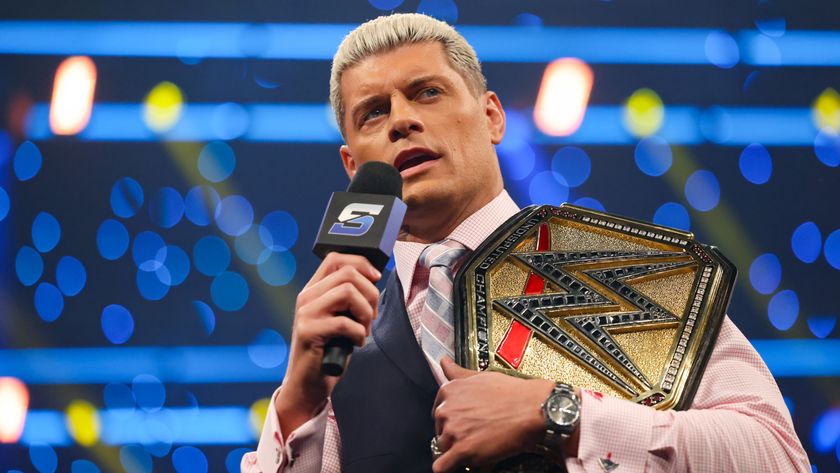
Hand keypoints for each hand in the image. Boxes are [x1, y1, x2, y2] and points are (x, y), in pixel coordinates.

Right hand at [274, 253, 380, 438]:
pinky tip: (355, 343)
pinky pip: (345, 322)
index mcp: (313, 290)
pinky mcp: (308, 332)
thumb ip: (349, 298)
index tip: (376, 279)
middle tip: (371, 316)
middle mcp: (306, 297)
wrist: (307, 385)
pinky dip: (359, 333)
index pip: (336, 258)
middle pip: (348, 274)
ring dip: (366, 313)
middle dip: (370, 294)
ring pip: (348, 292)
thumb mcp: (339, 318)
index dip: (361, 264)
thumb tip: (374, 279)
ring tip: (363, 330)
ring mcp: (305, 314)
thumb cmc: (329, 351)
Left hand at [431, 358, 555, 472]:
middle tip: (475, 434)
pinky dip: (448, 467)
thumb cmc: (511, 393)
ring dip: (456, 450)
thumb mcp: (480, 376)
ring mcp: (453, 431)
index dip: (452, 420)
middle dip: (454, 435)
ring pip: (443, 448)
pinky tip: (460, 464)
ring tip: (477, 446)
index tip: (463, 423)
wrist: (532, 409)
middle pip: (440, 430)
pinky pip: (442, 466)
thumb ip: (457, 372)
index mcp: (449, 391)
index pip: (438, 412)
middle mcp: (446, 410)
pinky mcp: (462, 450)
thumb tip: (444, 362)